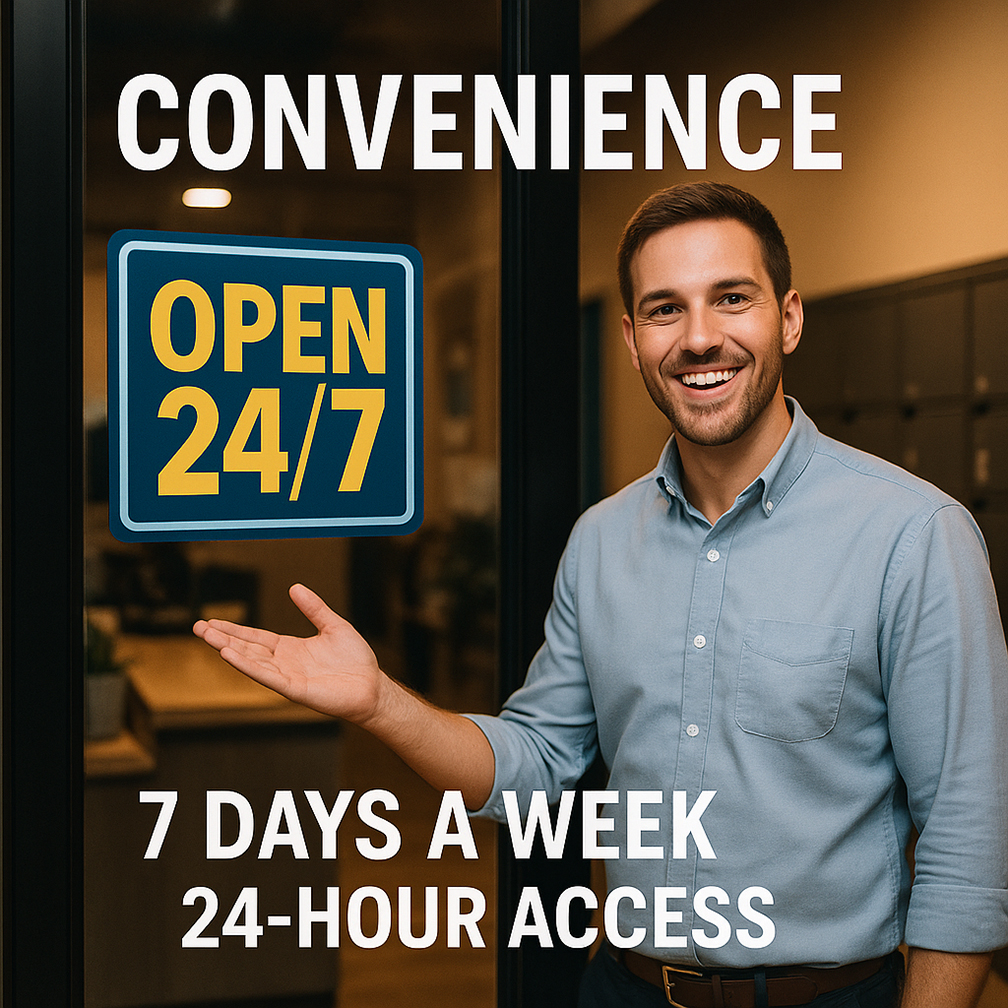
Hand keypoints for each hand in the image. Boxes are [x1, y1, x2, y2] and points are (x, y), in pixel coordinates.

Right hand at [193, 583, 382, 723]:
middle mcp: (284, 663)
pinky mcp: (295, 690)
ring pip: (252, 662)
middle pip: (247, 648)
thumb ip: (314, 608)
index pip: (255, 637)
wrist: (372, 686)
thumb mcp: (333, 625)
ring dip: (230, 650)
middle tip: (196, 627)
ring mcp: (287, 677)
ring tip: (208, 638)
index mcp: (290, 648)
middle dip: (222, 638)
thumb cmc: (356, 660)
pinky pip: (268, 677)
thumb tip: (295, 587)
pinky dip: (249, 667)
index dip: (234, 629)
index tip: (211, 621)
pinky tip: (231, 656)